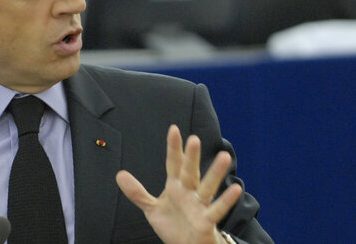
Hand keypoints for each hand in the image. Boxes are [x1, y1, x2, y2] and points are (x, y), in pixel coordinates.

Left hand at [116, 125, 241, 243]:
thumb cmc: (174, 225)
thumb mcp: (152, 209)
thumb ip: (137, 192)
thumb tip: (119, 174)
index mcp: (176, 186)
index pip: (174, 164)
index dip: (173, 148)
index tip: (174, 129)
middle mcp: (189, 192)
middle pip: (190, 172)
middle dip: (192, 157)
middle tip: (194, 139)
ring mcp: (199, 205)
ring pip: (208, 187)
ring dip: (215, 173)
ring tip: (224, 157)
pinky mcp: (207, 221)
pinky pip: (217, 210)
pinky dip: (226, 200)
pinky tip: (236, 189)